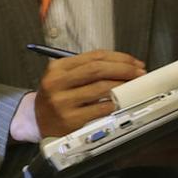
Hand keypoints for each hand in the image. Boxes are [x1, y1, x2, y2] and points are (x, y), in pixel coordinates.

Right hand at [29, 50, 145, 138]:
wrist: (37, 121)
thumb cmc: (58, 96)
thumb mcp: (65, 77)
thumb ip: (89, 68)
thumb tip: (126, 65)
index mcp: (58, 68)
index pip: (94, 56)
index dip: (120, 58)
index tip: (135, 62)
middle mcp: (57, 83)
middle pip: (98, 69)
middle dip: (124, 69)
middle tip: (139, 73)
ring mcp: (62, 102)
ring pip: (100, 88)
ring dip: (122, 86)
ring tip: (132, 86)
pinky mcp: (70, 119)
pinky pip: (100, 109)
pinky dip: (113, 103)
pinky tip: (118, 102)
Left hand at [124, 86, 177, 168]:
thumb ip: (173, 100)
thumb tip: (140, 104)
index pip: (176, 136)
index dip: (151, 140)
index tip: (129, 142)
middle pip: (172, 152)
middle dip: (143, 154)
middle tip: (119, 154)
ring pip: (172, 160)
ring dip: (147, 160)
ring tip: (125, 158)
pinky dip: (158, 160)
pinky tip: (142, 158)